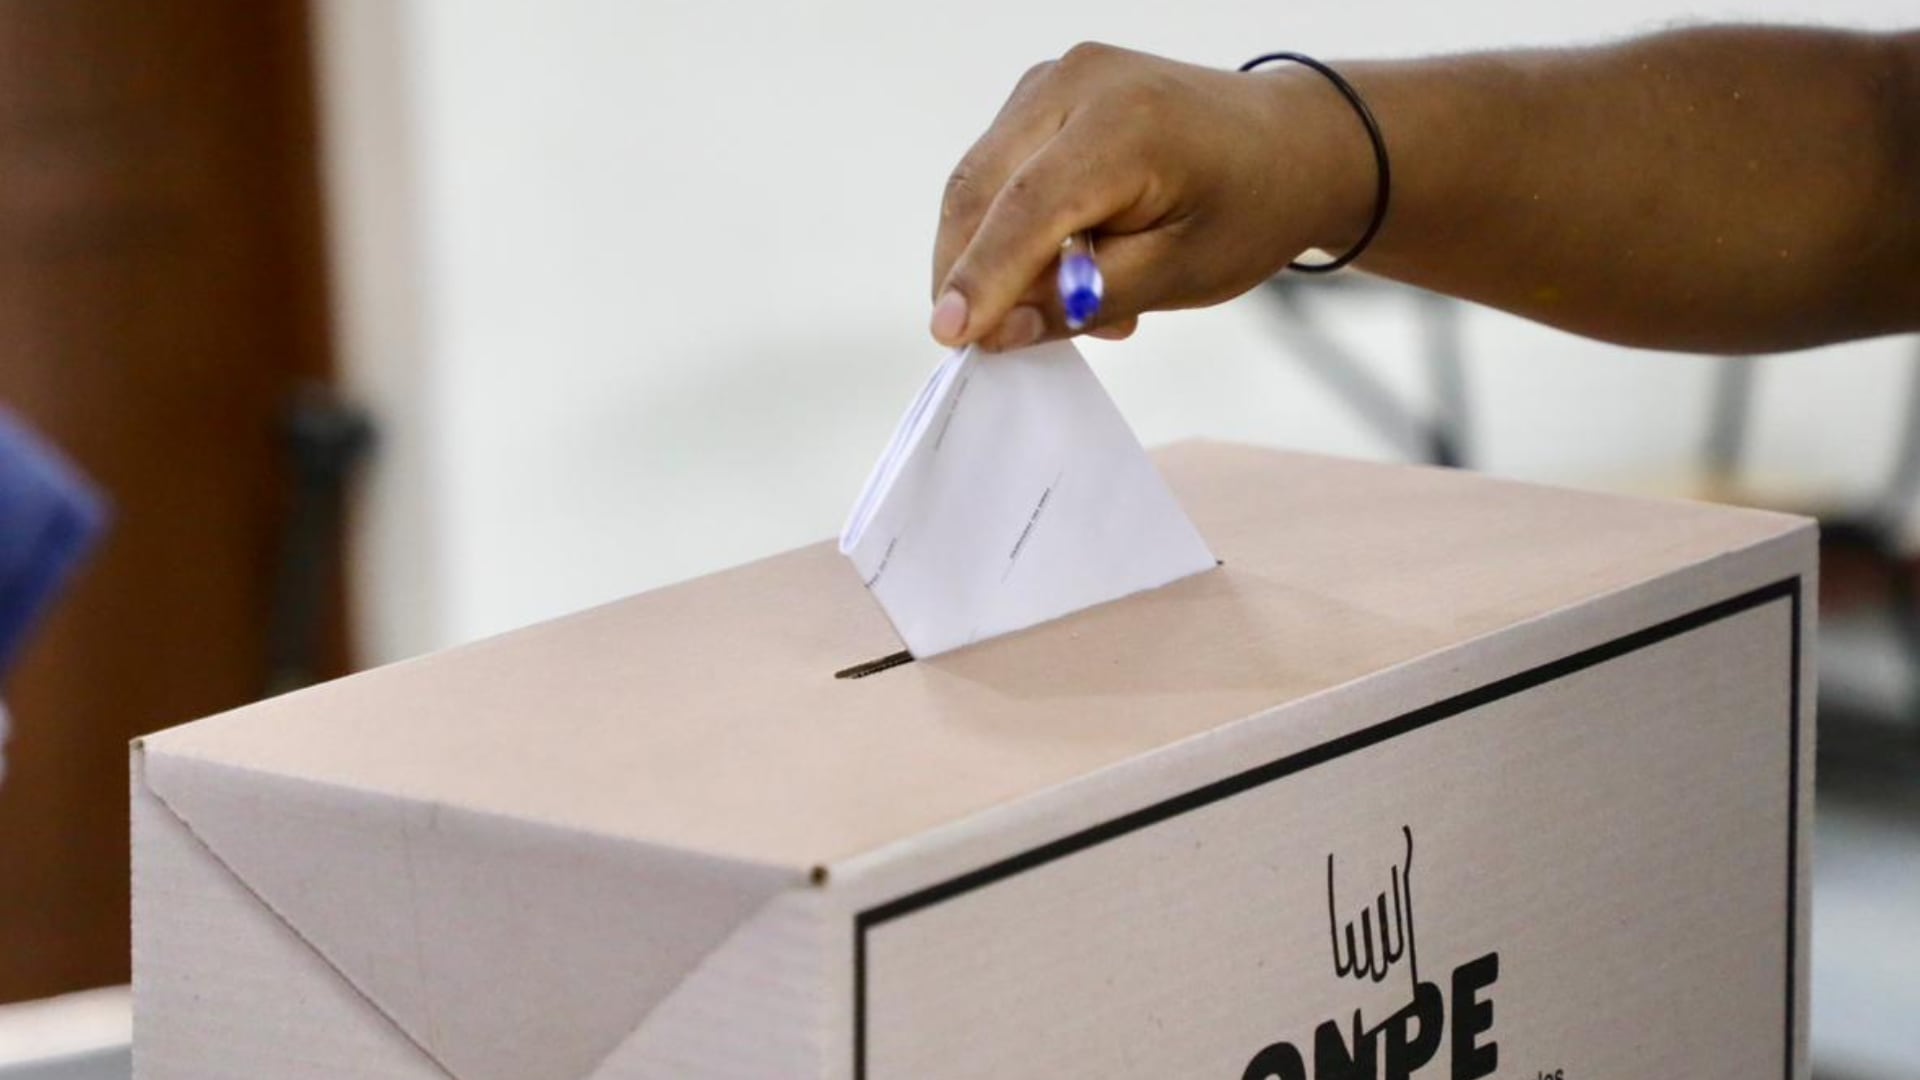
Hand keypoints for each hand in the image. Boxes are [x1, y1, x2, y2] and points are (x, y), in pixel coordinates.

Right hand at [930, 42, 1371, 350]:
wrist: (1288, 145)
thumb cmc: (1249, 209)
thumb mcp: (1179, 273)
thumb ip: (1086, 301)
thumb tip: (999, 330)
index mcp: (1127, 122)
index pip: (1027, 208)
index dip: (982, 277)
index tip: (951, 337)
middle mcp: (1079, 81)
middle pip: (982, 187)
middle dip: (965, 271)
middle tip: (980, 341)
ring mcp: (1056, 78)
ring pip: (979, 179)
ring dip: (988, 253)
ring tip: (1057, 303)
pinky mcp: (1044, 91)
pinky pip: (999, 169)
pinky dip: (1009, 227)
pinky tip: (1065, 267)